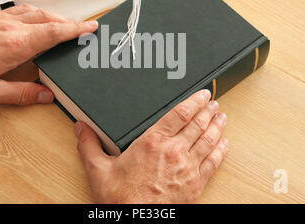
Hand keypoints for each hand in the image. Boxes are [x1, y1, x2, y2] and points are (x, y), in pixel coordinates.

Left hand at [0, 4, 97, 104]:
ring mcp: (4, 19)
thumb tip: (45, 95)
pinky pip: (25, 10)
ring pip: (39, 12)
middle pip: (51, 19)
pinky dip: (40, 13)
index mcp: (17, 45)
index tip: (90, 27)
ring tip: (67, 25)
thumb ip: (20, 94)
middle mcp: (13, 28)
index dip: (76, 29)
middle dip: (71, 23)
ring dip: (57, 17)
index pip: (54, 33)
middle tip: (85, 27)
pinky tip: (39, 18)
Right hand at [75, 89, 228, 202]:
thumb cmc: (120, 197)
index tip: (202, 94)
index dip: (194, 101)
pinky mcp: (195, 184)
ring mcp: (187, 167)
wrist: (136, 220)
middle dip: (207, 111)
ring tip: (221, 117)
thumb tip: (80, 129)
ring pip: (208, 140)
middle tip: (214, 103)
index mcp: (152, 142)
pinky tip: (224, 144)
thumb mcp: (98, 169)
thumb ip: (89, 145)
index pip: (179, 114)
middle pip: (197, 124)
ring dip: (216, 126)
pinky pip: (212, 163)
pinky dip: (220, 151)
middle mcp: (173, 151)